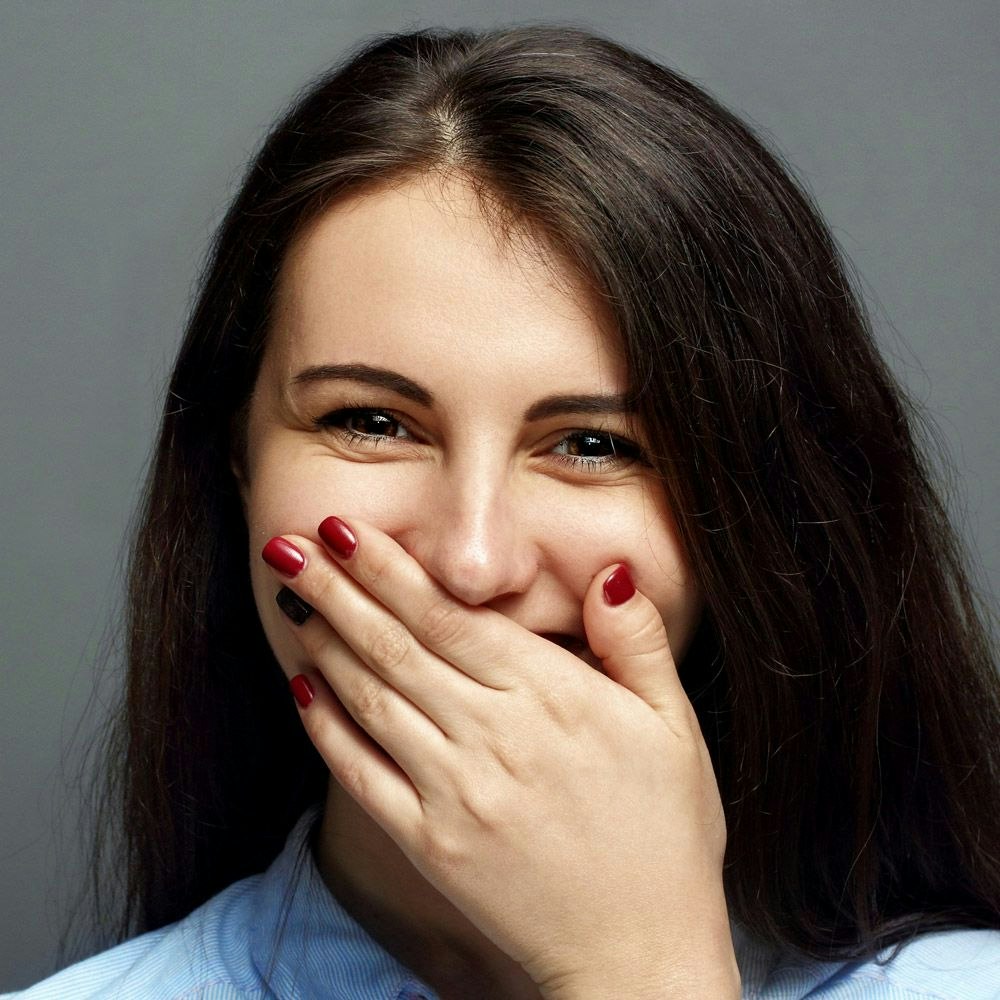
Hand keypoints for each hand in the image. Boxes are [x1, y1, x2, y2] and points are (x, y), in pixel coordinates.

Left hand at [263, 516, 738, 997]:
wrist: (639, 954)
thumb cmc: (666, 834)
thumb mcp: (675, 726)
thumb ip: (635, 643)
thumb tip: (608, 573)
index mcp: (553, 698)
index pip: (451, 618)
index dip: (391, 570)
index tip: (347, 530)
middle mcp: (494, 737)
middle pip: (398, 647)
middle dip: (338, 589)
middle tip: (289, 545)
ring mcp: (455, 794)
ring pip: (374, 700)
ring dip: (326, 644)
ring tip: (293, 598)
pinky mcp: (430, 845)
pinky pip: (363, 775)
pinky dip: (328, 729)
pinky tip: (303, 689)